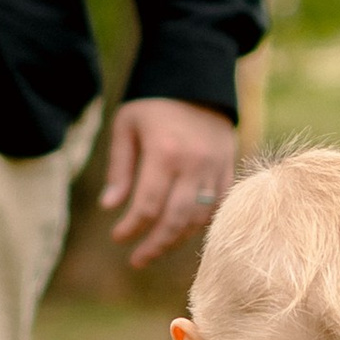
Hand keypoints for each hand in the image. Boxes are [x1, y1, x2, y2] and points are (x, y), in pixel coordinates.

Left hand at [101, 96, 236, 267]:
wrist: (196, 78)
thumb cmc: (153, 103)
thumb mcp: (126, 127)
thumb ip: (119, 168)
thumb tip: (110, 206)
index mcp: (164, 152)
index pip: (147, 206)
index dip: (131, 228)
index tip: (117, 237)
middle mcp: (194, 164)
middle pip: (175, 220)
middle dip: (155, 245)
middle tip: (137, 260)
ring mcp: (216, 167)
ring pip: (199, 218)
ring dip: (177, 239)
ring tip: (156, 248)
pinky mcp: (230, 167)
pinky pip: (219, 207)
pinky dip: (201, 224)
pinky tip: (183, 233)